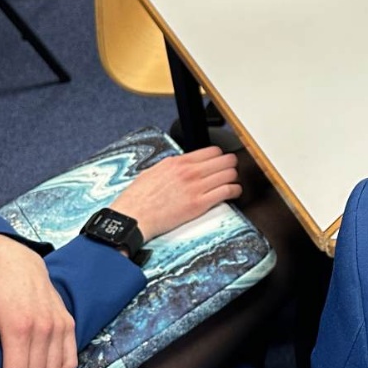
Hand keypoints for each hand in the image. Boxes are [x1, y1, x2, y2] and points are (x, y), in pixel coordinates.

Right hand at [108, 145, 241, 242]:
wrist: (133, 216)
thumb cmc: (138, 198)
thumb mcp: (154, 171)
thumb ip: (173, 166)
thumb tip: (183, 165)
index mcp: (178, 162)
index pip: (213, 151)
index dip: (220, 156)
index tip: (221, 162)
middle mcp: (189, 171)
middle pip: (225, 160)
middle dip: (230, 165)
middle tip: (229, 172)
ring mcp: (195, 187)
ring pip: (230, 174)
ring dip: (234, 178)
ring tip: (232, 183)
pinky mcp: (199, 204)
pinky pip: (227, 191)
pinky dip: (235, 191)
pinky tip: (233, 193)